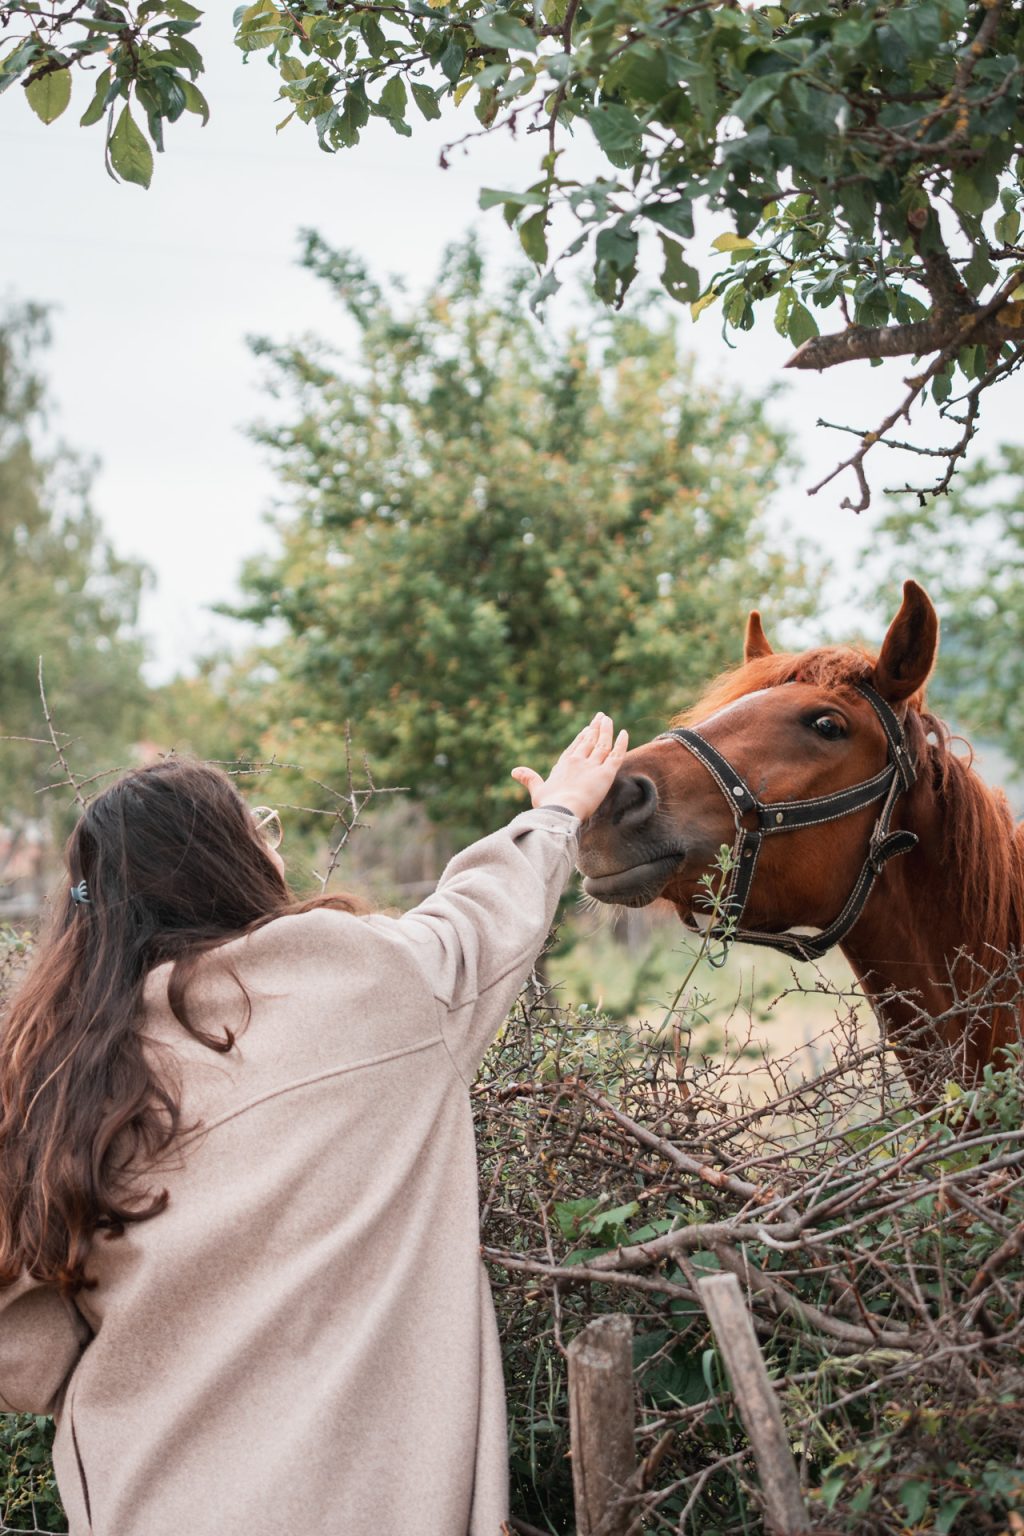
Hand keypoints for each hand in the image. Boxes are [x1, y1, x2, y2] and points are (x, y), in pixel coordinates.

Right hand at [511, 713, 628, 821]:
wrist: (561, 811)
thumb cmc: (549, 805)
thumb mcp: (537, 791)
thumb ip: (529, 779)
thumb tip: (514, 771)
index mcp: (563, 764)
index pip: (575, 747)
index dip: (582, 738)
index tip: (587, 729)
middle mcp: (578, 761)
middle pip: (589, 740)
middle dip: (595, 728)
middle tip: (601, 717)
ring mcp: (592, 765)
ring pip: (603, 744)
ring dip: (606, 730)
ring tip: (608, 720)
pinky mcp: (605, 773)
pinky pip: (616, 754)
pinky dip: (621, 743)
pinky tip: (624, 733)